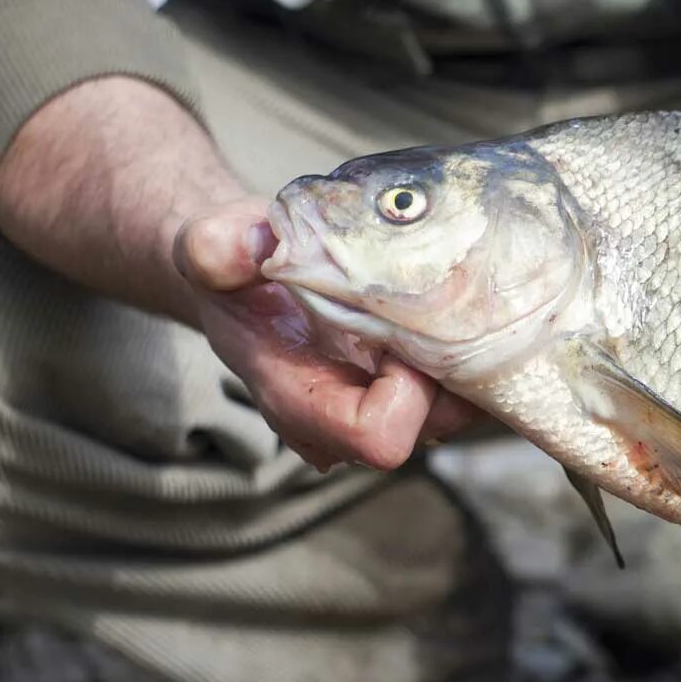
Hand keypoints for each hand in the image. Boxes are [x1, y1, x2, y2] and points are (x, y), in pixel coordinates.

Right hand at [173, 199, 483, 471]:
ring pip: (461, 405)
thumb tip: (257, 244)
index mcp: (299, 400)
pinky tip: (444, 299)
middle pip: (436, 424)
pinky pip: (466, 383)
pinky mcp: (411, 385)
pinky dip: (468, 345)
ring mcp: (383, 406)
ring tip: (438, 294)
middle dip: (445, 365)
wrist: (246, 272)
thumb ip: (218, 248)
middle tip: (431, 299)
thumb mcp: (212, 246)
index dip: (405, 391)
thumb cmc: (230, 265)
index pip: (378, 437)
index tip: (393, 327)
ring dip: (464, 353)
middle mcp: (347, 419)